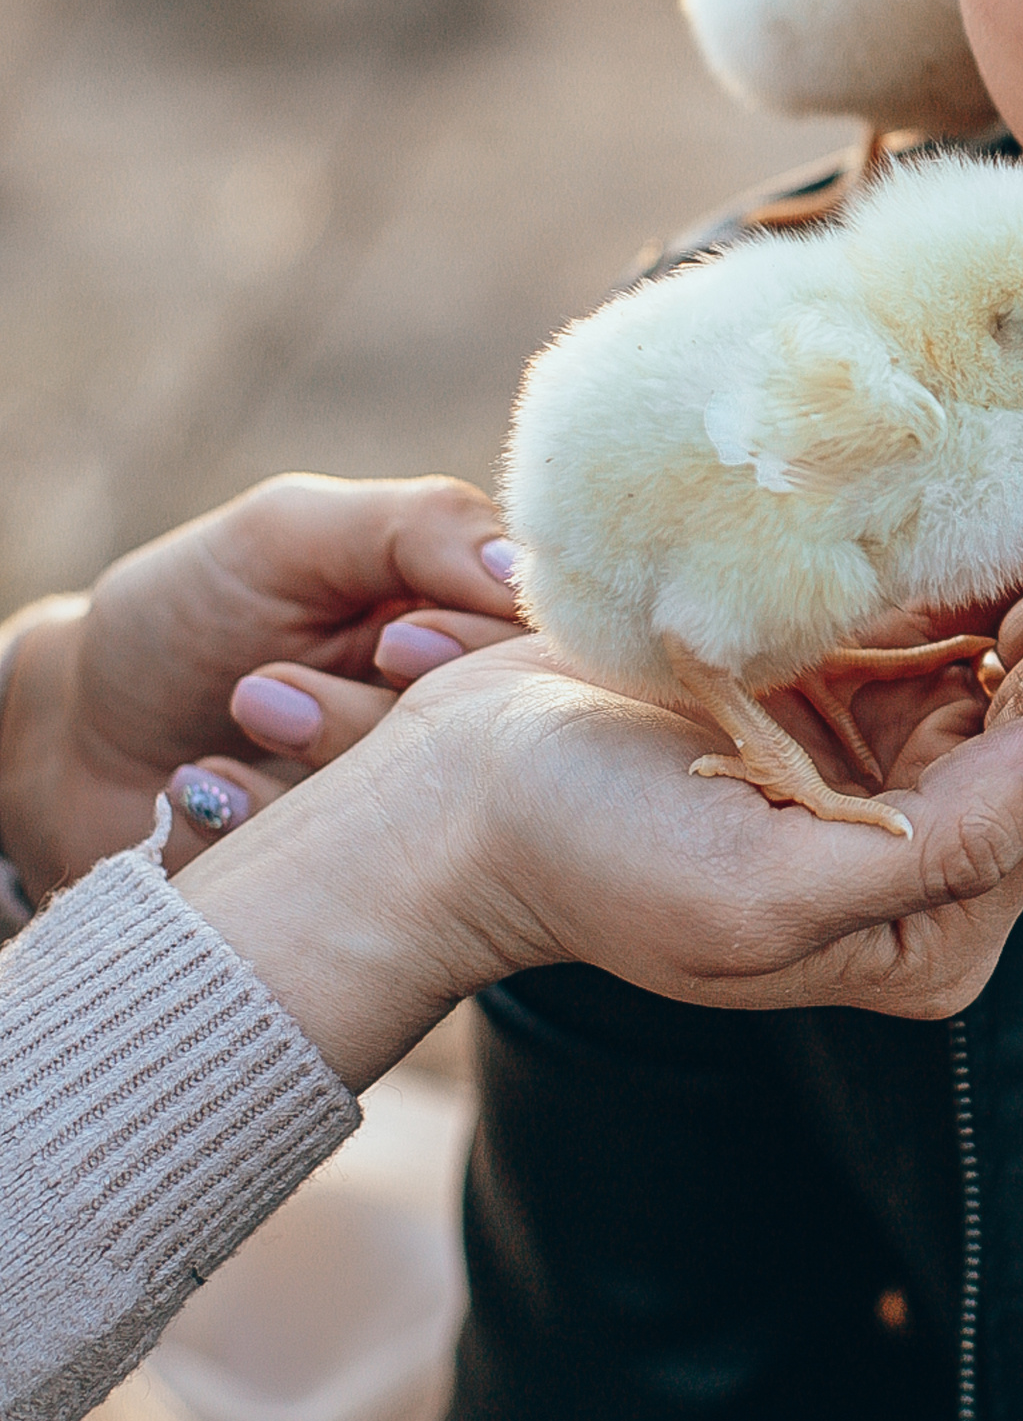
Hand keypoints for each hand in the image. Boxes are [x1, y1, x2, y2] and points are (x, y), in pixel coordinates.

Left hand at [0, 476, 524, 902]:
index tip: (396, 644)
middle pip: (498, 745)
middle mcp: (460, 726)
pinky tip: (201, 789)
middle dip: (378, 720)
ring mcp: (408, 816)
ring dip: (315, 767)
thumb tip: (527, 570)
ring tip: (238, 712)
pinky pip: (345, 891)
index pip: (548, 654)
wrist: (75, 729)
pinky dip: (259, 831)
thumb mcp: (289, 533)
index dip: (486, 655)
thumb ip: (415, 528)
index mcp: (470, 626)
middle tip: (273, 688)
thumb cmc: (186, 610)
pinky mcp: (352, 893)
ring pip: (421, 825)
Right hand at [173, 390, 1022, 1074]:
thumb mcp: (760, 884)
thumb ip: (948, 839)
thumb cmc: (577, 855)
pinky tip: (1017, 418)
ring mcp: (903, 757)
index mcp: (943, 917)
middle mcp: (947, 839)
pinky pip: (950, 588)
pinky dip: (985, 505)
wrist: (439, 808)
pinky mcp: (850, 686)